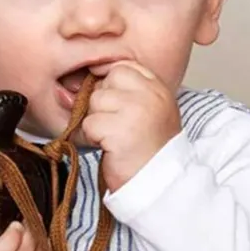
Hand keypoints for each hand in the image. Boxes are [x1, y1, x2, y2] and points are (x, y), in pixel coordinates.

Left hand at [80, 61, 181, 191]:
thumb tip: (93, 76)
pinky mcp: (118, 130)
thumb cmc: (150, 151)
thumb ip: (130, 91)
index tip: (111, 105)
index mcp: (158, 88)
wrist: (161, 183)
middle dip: (101, 106)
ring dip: (96, 123)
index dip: (109, 84)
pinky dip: (91, 138)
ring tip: (112, 139)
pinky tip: (108, 148)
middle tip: (115, 127)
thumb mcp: (151, 111)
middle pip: (104, 84)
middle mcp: (149, 95)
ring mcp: (135, 110)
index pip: (122, 67)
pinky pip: (88, 124)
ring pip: (93, 102)